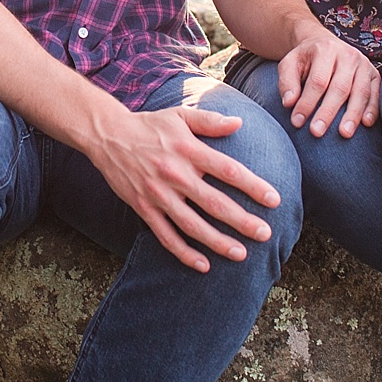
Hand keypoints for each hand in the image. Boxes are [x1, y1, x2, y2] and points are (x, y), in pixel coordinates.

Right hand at [91, 105, 280, 272]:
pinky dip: (184, 253)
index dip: (252, 185)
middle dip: (242, 221)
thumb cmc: (150, 125)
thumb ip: (210, 121)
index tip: (273, 199)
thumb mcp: (180, 116)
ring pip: (192, 225)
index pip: (227, 170)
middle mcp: (175, 174)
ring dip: (217, 242)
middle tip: (266, 234)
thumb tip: (240, 123)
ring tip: (241, 254)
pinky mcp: (143, 207)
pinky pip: (165, 235)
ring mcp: (158, 194)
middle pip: (213, 203)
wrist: (108, 135)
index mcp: (188, 150)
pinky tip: (203, 265)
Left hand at [277, 29, 381, 137]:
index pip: (317, 80)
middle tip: (316, 132)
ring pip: (360, 92)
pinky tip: (366, 123)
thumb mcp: (290, 64)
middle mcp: (348, 55)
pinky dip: (372, 109)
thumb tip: (289, 103)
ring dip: (353, 114)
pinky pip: (376, 93)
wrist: (325, 45)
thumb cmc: (306, 60)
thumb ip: (287, 82)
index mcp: (325, 49)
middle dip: (327, 112)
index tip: (297, 122)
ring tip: (344, 133)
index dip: (307, 102)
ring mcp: (364, 64)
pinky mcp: (374, 75)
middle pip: (340, 87)